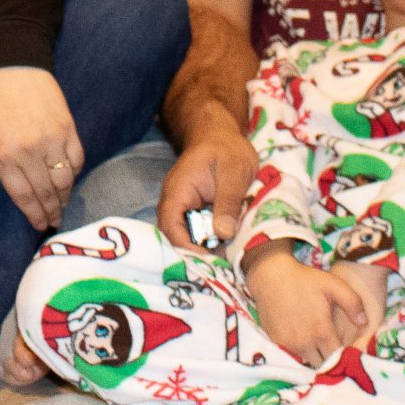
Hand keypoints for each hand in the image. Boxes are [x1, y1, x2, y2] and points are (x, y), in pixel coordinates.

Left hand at [0, 66, 83, 230]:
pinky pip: (77, 158)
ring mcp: (52, 140)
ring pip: (64, 180)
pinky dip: (75, 172)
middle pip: (45, 193)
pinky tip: (69, 179)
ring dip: (65, 196)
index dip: (33, 215)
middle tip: (54, 221)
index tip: (39, 225)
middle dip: (51, 211)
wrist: (12, 62)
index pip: (23, 196)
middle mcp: (29, 151)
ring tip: (63, 205)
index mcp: (3, 155)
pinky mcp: (68, 127)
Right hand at [156, 106, 258, 249]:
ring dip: (204, 250)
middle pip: (176, 237)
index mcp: (178, 191)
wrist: (222, 136)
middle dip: (195, 254)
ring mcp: (185, 209)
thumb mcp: (233, 172)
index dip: (186, 247)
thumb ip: (228, 202)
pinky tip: (226, 251)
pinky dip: (210, 242)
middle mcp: (176, 203)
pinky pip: (198, 233)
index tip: (209, 261)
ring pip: (188, 237)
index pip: (171, 226)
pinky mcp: (196, 213)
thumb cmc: (227, 149)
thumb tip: (224, 234)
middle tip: (220, 268)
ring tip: (224, 263)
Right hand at [244, 245, 386, 366]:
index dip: (346, 355)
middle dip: (331, 359)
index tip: (348, 350)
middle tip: (334, 347)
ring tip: (319, 344)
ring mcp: (288, 346)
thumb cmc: (304, 280)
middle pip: (324, 364)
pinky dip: (300, 353)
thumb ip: (353, 303)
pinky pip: (293, 357)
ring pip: (308, 362)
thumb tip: (364, 323)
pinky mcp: (276, 344)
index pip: (339, 357)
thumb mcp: (333, 285)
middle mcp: (305, 344)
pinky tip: (303, 339)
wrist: (270, 277)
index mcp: (322, 331)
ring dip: (316, 357)